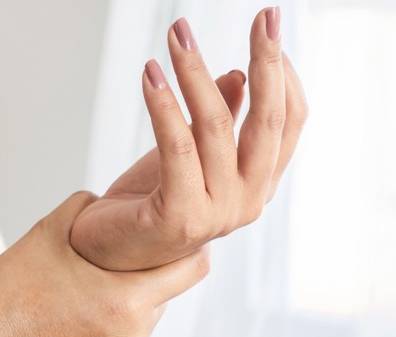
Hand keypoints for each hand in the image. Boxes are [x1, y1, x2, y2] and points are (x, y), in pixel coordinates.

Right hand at [0, 192, 209, 336]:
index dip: (188, 247)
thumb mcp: (51, 229)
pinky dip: (112, 329)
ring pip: (145, 321)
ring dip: (129, 303)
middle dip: (148, 275)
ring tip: (90, 290)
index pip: (193, 268)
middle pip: (166, 294)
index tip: (174, 234)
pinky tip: (79, 316)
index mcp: (127, 300)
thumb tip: (116, 200)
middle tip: (118, 259)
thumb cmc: (10, 286)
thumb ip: (93, 206)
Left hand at [70, 9, 307, 270]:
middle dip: (267, 62)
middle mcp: (248, 200)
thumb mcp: (190, 154)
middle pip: (267, 121)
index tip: (269, 26)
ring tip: (176, 34)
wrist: (107, 253)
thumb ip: (221, 122)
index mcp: (258, 183)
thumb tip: (239, 76)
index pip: (289, 121)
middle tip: (264, 15)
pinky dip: (163, 104)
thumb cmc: (149, 202)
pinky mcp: (180, 217)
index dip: (284, 72)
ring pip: (215, 126)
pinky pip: (176, 147)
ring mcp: (218, 213)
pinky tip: (151, 73)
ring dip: (194, 71)